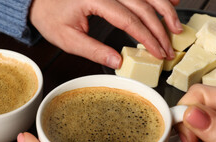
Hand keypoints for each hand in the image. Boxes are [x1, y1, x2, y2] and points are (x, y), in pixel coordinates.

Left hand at [30, 0, 181, 68]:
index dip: (147, 37)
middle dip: (160, 28)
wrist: (39, 0)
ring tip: (176, 27)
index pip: (129, 19)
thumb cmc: (50, 17)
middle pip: (143, 5)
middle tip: (169, 47)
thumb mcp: (67, 38)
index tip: (158, 52)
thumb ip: (93, 50)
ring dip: (164, 9)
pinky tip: (171, 1)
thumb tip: (118, 62)